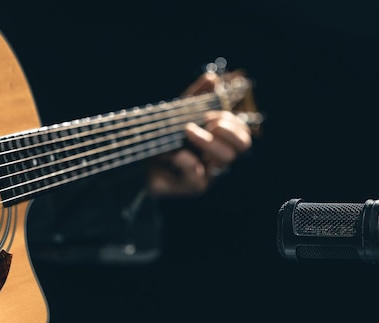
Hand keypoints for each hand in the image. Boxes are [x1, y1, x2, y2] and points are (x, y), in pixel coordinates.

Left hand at [148, 72, 251, 196]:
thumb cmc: (161, 138)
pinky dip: (187, 160)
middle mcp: (217, 159)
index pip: (243, 134)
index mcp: (218, 142)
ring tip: (187, 131)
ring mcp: (208, 174)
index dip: (233, 122)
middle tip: (206, 123)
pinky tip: (173, 154)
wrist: (135, 160)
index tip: (210, 115)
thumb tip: (213, 78)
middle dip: (227, 129)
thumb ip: (196, 96)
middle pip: (243, 145)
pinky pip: (198, 176)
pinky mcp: (191, 187)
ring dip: (208, 140)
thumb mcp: (178, 113)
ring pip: (226, 159)